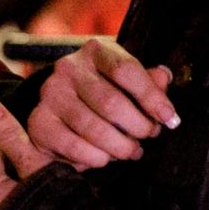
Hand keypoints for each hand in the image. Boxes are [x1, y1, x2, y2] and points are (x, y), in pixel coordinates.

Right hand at [27, 38, 177, 168]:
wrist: (60, 112)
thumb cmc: (102, 96)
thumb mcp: (126, 83)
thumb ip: (147, 82)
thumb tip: (163, 78)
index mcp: (95, 51)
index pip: (126, 69)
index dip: (152, 97)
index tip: (169, 118)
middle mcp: (68, 68)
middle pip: (111, 102)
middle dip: (138, 126)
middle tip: (148, 136)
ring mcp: (51, 94)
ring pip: (94, 128)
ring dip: (120, 146)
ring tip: (130, 150)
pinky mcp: (40, 121)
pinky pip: (74, 146)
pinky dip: (97, 158)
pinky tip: (106, 157)